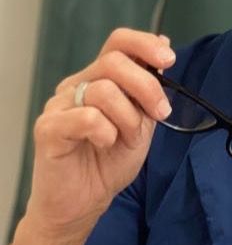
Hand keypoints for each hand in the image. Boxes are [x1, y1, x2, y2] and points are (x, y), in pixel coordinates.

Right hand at [22, 28, 175, 241]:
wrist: (85, 202)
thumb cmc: (110, 160)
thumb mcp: (142, 120)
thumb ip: (150, 88)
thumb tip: (164, 44)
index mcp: (100, 78)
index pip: (118, 42)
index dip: (144, 44)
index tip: (169, 60)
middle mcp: (78, 85)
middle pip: (114, 62)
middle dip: (147, 87)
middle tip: (161, 113)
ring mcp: (60, 105)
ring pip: (103, 90)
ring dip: (128, 118)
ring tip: (126, 139)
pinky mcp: (48, 128)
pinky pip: (87, 117)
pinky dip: (106, 132)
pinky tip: (106, 144)